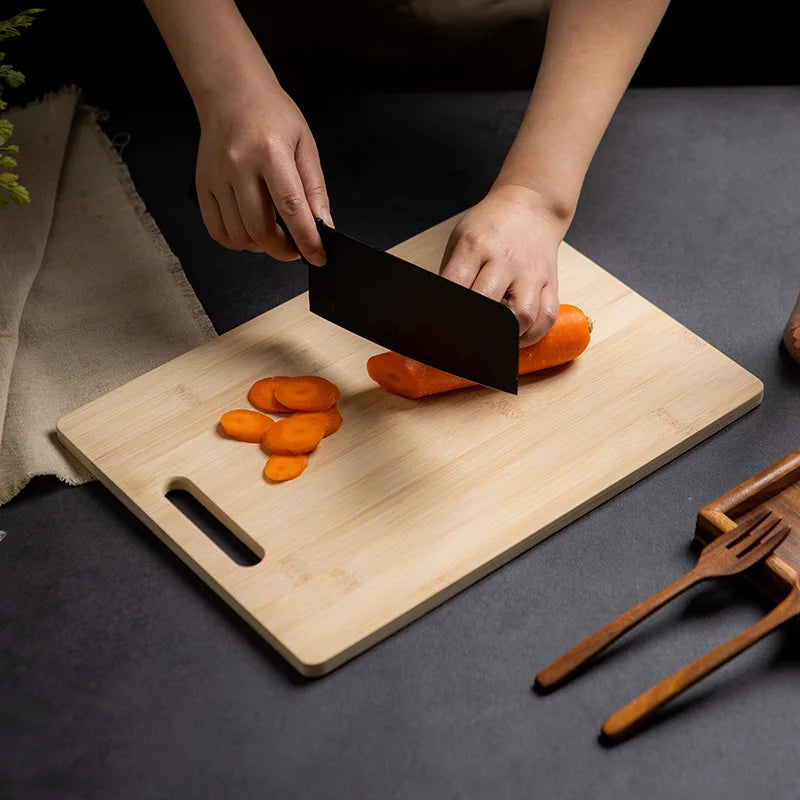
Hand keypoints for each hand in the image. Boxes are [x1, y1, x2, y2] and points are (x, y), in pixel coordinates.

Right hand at [195, 73, 331, 264]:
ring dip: (261, 246)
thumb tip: (323, 227)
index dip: (307, 239)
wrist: (232, 92)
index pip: (291, 208)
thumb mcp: (305, 145)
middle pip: (260, 229)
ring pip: (239, 236)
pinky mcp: (203, 186)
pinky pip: (218, 231)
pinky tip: (251, 231)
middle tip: (296, 248)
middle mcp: (239, 166)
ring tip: (274, 235)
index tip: (318, 256)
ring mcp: (217, 178)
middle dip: (283, 250)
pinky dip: (238, 241)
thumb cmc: (272, 115)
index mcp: (270, 152)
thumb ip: (315, 189)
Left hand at [439, 184, 565, 344]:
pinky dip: (534, 333)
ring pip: (524, 314)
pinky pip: (547, 315)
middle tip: (466, 340)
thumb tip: (442, 312)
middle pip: (489, 304)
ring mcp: (530, 272)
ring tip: (496, 341)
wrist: (531, 205)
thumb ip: (452, 274)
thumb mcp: (461, 240)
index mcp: (475, 246)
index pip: (456, 285)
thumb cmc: (491, 227)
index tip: (441, 327)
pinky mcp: (550, 282)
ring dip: (508, 336)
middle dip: (475, 328)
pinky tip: (520, 336)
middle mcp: (505, 259)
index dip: (447, 311)